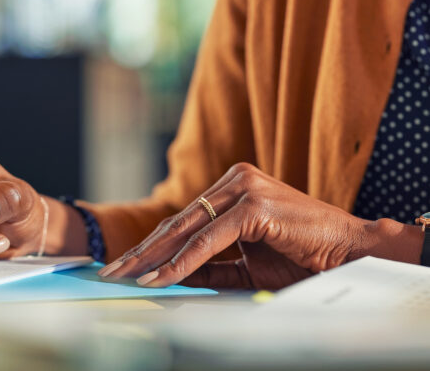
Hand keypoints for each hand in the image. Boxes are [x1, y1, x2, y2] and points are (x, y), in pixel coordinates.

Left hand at [98, 163, 421, 288]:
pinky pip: (207, 241)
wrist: (348, 253)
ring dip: (153, 258)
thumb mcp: (244, 263)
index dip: (151, 246)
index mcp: (231, 187)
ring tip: (125, 278)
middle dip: (141, 251)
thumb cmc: (300, 256)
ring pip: (186, 230)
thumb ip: (208, 266)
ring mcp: (243, 188)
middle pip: (175, 222)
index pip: (182, 220)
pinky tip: (159, 279)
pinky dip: (182, 262)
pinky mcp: (252, 204)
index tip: (125, 266)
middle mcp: (233, 180)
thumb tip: (168, 277)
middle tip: (110, 272)